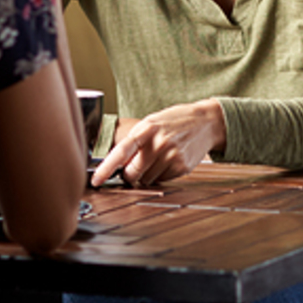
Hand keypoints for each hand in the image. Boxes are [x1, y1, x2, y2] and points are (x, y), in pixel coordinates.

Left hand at [92, 99, 226, 187]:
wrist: (206, 122)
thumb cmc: (174, 122)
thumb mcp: (152, 123)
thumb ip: (135, 142)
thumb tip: (118, 167)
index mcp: (147, 129)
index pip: (122, 151)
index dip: (107, 168)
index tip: (96, 180)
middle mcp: (159, 142)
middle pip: (133, 173)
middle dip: (130, 174)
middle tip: (135, 166)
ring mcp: (172, 156)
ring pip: (146, 180)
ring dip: (147, 175)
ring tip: (158, 158)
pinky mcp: (182, 167)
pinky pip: (162, 181)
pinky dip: (161, 175)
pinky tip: (169, 161)